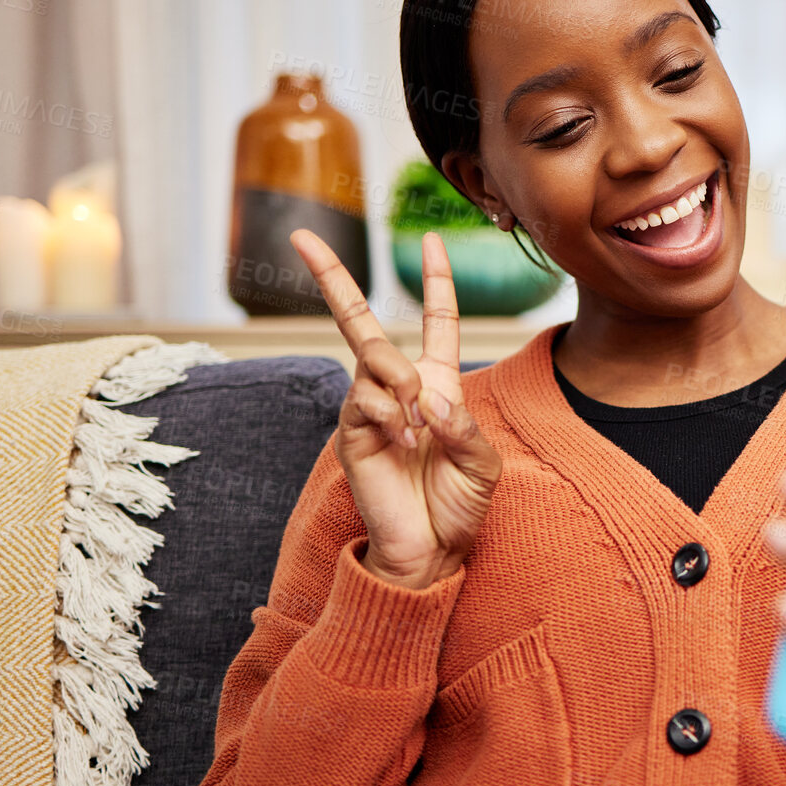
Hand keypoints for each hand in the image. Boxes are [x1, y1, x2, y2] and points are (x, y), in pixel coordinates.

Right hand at [290, 229, 501, 588]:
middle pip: (362, 322)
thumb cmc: (459, 505)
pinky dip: (392, 416)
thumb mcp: (483, 462)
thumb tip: (424, 396)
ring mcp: (368, 408)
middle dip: (333, 276)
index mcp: (438, 385)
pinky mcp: (350, 432)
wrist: (431, 549)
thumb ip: (464, 423)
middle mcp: (398, 389)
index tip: (432, 238)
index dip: (436, 281)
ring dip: (403, 384)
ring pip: (374, 357)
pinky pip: (364, 399)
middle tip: (302, 236)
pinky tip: (406, 443)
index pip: (437, 321)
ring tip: (420, 428)